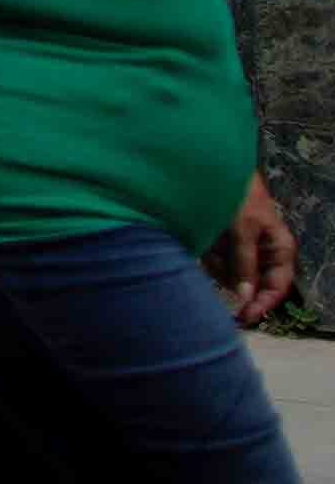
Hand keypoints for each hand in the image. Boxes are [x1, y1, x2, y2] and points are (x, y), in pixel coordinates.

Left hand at [211, 174, 298, 326]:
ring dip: (218, 268)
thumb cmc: (237, 194)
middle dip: (233, 284)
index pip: (276, 286)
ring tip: (211, 246)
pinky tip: (205, 244)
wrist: (211, 168)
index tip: (244, 316)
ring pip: (230, 276)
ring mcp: (240, 249)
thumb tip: (245, 298)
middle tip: (217, 277)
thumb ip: (244, 262)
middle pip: (250, 284)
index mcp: (278, 249)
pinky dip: (209, 259)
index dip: (263, 303)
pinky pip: (215, 263)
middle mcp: (261, 252)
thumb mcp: (243, 228)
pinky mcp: (220, 245)